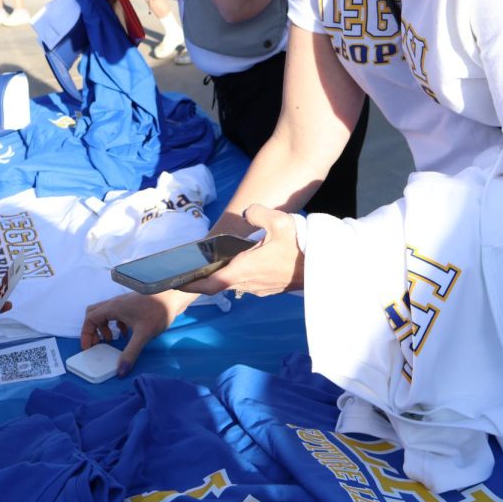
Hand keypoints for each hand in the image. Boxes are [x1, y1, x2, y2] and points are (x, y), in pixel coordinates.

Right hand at [80, 290, 189, 376]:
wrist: (175, 294)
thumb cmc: (158, 311)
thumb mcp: (143, 334)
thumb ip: (131, 353)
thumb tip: (120, 372)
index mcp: (113, 307)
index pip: (90, 319)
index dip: (86, 334)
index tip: (89, 348)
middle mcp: (115, 303)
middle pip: (94, 314)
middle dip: (92, 330)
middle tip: (97, 344)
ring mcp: (124, 303)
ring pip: (105, 313)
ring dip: (104, 327)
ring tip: (112, 341)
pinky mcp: (132, 304)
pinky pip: (116, 314)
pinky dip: (116, 325)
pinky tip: (127, 334)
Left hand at [182, 205, 303, 296]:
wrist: (325, 267)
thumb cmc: (301, 247)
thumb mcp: (279, 221)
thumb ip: (257, 213)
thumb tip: (247, 214)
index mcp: (245, 269)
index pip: (211, 283)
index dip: (192, 285)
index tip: (176, 284)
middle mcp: (249, 283)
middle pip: (219, 284)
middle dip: (203, 278)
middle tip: (189, 270)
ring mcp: (260, 288)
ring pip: (233, 283)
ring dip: (222, 276)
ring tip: (211, 264)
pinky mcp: (269, 288)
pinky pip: (247, 283)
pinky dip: (237, 275)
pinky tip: (239, 263)